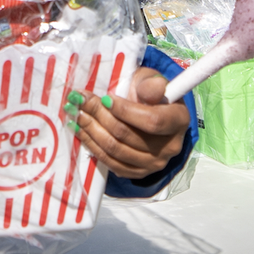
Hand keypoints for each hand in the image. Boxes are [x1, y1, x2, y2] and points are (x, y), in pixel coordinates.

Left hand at [68, 68, 187, 179]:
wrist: (151, 113)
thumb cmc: (149, 93)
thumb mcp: (152, 80)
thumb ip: (150, 84)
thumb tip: (147, 91)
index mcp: (178, 120)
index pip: (152, 121)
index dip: (125, 111)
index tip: (104, 97)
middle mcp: (170, 147)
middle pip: (128, 136)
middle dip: (99, 115)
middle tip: (80, 100)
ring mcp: (154, 163)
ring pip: (115, 149)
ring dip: (90, 130)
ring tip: (75, 113)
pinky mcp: (138, 172)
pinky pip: (110, 162)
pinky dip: (92, 145)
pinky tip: (80, 130)